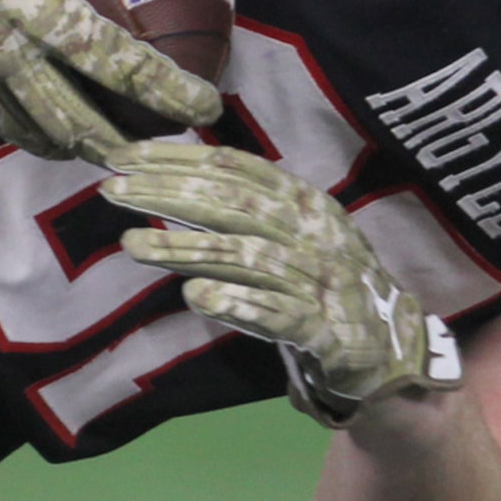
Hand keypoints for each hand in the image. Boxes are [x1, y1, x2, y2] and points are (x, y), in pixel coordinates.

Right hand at [0, 0, 222, 160]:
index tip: (206, 105)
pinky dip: (12, 124)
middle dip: (116, 146)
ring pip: (21, 129)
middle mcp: (0, 50)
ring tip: (95, 146)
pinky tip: (30, 120)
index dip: (168, 90)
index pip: (119, 66)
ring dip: (64, 145)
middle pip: (71, 123)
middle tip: (151, 152)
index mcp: (38, 9)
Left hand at [100, 141, 462, 425]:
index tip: (125, 156)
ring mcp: (317, 281)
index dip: (179, 158)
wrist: (388, 344)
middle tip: (112, 190)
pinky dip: (237, 305)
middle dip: (168, 194)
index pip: (235, 168)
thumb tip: (174, 178)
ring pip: (244, 257)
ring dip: (185, 250)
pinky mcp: (322, 330)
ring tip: (132, 244)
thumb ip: (246, 208)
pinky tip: (195, 298)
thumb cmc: (325, 282)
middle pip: (232, 205)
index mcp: (303, 202)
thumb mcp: (294, 232)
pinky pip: (274, 315)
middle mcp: (311, 232)